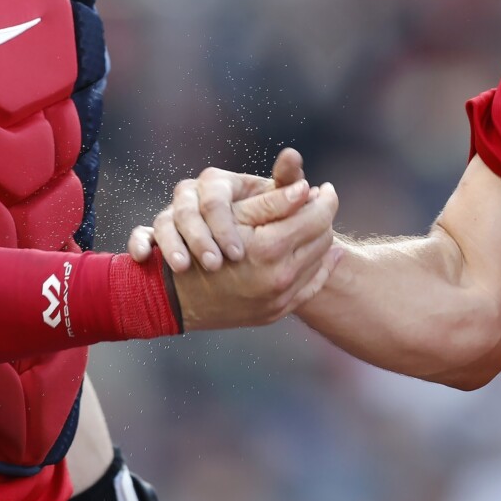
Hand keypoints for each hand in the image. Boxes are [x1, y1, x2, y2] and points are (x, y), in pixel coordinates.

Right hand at [135, 168, 340, 330]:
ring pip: (320, 262)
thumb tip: (309, 189)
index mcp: (270, 248)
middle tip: (320, 204)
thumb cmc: (199, 245)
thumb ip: (273, 201)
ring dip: (321, 241)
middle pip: (323, 239)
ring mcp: (279, 300)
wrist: (174, 297)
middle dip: (323, 218)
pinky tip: (321, 254)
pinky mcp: (277, 312)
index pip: (317, 217)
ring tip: (316, 225)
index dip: (325, 198)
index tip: (326, 188)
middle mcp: (279, 278)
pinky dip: (318, 267)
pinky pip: (311, 287)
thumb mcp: (233, 216)